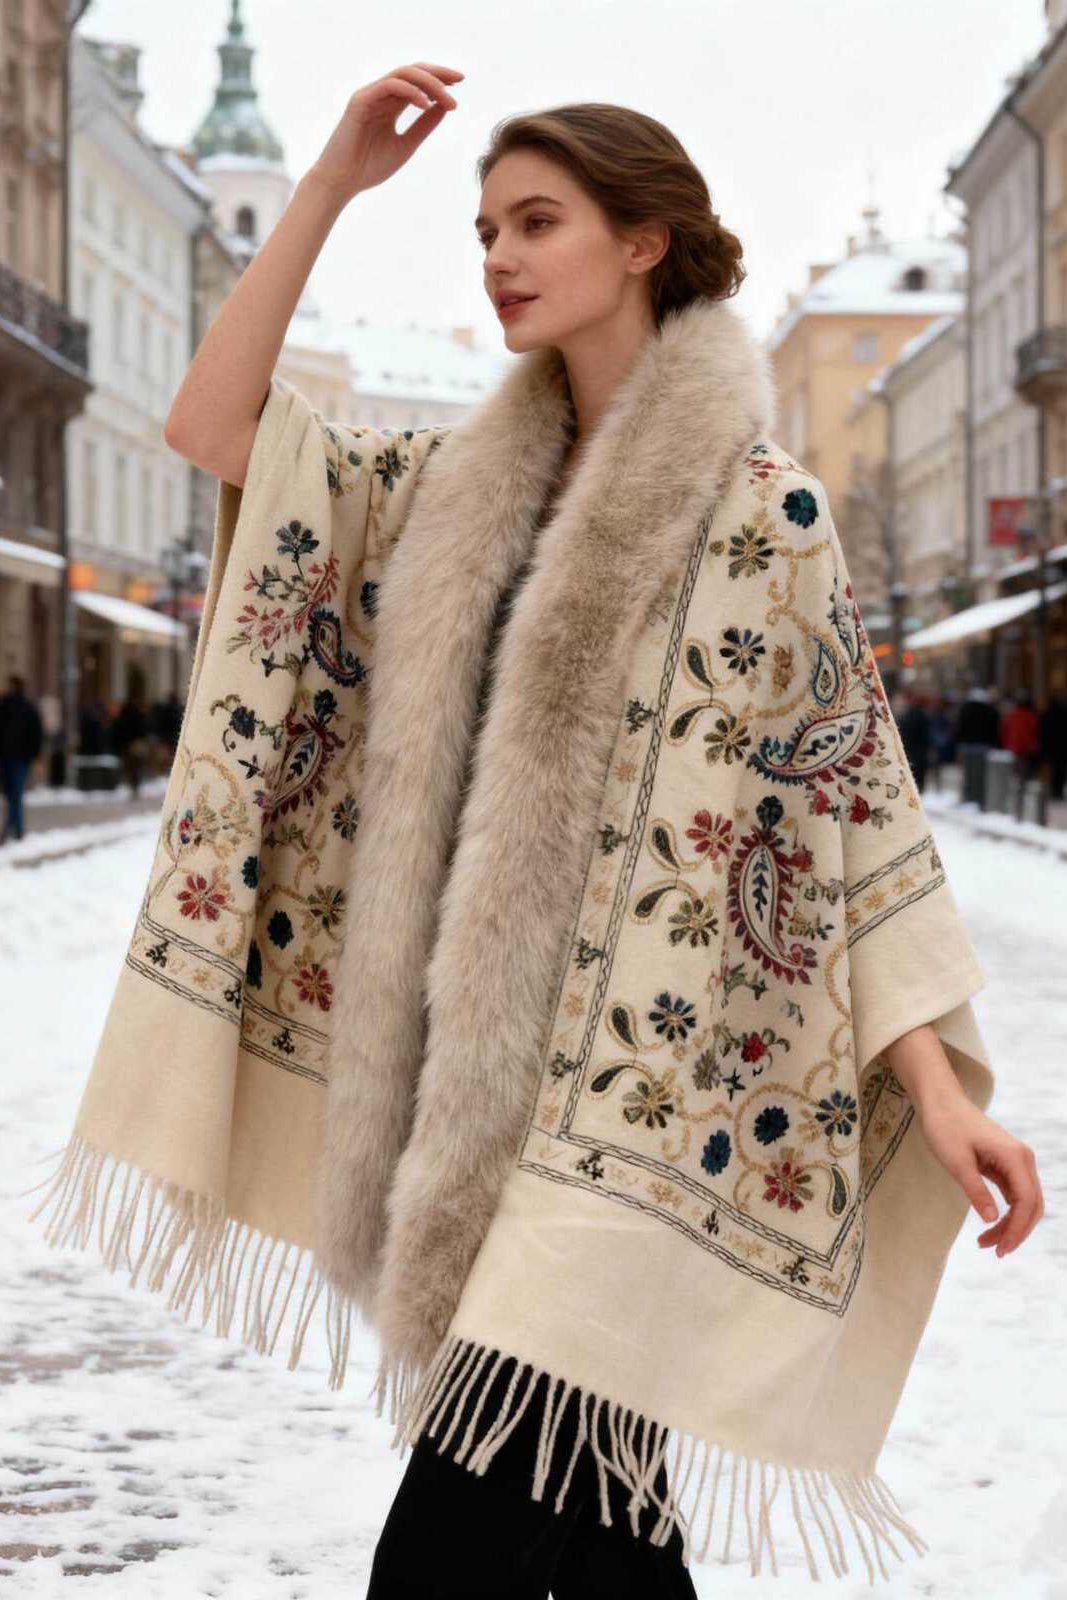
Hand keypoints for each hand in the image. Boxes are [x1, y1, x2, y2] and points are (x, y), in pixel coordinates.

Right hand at [308, 63, 463, 205]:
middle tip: (460, 79)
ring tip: (447, 98)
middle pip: (412, 72)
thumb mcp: (406, 146)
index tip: (459, 85)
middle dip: (437, 73)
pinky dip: (410, 92)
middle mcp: (380, 95)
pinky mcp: (360, 101)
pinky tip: (426, 104)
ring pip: (403, 75)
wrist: (341, 182)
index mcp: (390, 105)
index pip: (417, 83)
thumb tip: (445, 107)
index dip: (439, 80)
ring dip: (428, 83)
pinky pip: (389, 87)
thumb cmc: (369, 167)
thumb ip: (423, 126)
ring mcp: (369, 95)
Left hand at [916, 1094, 1043, 1257]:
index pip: (1027, 1201)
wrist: (940, 1102)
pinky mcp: (1005, 1164)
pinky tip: (990, 1225)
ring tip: (985, 1243)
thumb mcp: (957, 1162)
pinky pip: (1013, 1194)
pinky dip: (1005, 1212)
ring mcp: (1016, 1161)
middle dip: (1016, 1231)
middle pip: (1032, 1205)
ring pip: (1024, 1202)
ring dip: (1010, 1224)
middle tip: (995, 1252)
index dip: (1017, 1229)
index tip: (1000, 1249)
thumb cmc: (946, 1127)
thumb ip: (976, 1191)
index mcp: (1015, 1156)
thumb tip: (992, 1220)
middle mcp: (1022, 1159)